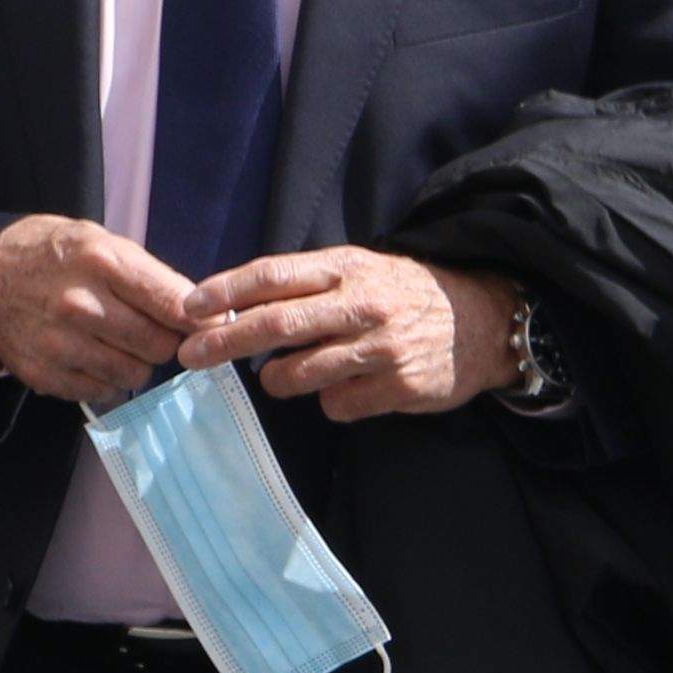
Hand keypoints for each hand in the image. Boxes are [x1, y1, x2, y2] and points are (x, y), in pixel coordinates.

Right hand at [0, 213, 195, 404]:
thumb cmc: (52, 254)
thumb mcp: (102, 242)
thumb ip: (151, 276)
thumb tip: (202, 313)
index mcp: (102, 262)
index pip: (173, 304)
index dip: (200, 320)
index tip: (206, 325)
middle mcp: (80, 305)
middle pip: (159, 345)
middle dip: (165, 341)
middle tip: (151, 329)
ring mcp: (60, 344)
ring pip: (134, 374)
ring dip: (136, 362)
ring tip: (118, 342)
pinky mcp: (45, 374)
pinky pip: (102, 392)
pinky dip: (105, 379)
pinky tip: (92, 356)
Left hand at [180, 248, 521, 423]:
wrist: (482, 320)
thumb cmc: (401, 295)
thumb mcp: (357, 271)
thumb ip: (303, 287)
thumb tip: (232, 307)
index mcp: (346, 267)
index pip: (274, 275)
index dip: (227, 291)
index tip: (189, 306)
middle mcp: (361, 304)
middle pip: (277, 325)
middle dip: (224, 342)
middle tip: (190, 356)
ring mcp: (380, 347)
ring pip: (299, 373)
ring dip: (277, 379)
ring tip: (281, 375)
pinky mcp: (396, 386)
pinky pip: (336, 405)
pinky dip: (328, 401)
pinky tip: (347, 387)